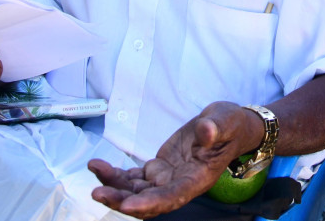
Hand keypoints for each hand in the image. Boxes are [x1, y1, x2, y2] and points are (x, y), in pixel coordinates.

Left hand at [88, 101, 262, 218]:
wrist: (228, 126)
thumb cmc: (230, 124)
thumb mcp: (226, 120)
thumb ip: (215, 127)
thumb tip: (205, 130)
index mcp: (196, 179)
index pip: (172, 197)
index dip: (150, 203)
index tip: (128, 204)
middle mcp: (179, 184)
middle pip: (147, 201)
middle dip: (122, 200)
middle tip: (97, 194)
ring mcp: (167, 178)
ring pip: (136, 191)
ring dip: (114, 187)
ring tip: (95, 171)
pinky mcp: (159, 168)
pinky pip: (134, 178)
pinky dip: (117, 175)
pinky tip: (100, 167)